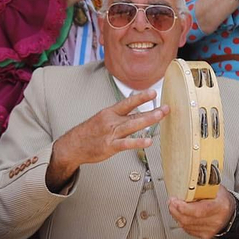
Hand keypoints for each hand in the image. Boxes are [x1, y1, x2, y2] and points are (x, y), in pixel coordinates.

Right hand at [51, 90, 166, 172]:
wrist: (72, 146)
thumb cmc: (89, 133)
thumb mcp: (102, 118)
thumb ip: (119, 114)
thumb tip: (133, 107)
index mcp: (110, 113)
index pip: (128, 102)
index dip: (141, 97)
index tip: (153, 92)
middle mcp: (112, 121)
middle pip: (134, 114)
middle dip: (151, 111)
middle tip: (165, 108)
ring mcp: (111, 134)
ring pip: (132, 126)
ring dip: (148, 121)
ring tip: (160, 116)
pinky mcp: (110, 146)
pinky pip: (126, 144)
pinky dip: (137, 142)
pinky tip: (148, 141)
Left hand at [168, 188, 235, 238]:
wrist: (229, 213)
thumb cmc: (221, 199)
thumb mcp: (215, 188)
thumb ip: (202, 186)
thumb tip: (187, 180)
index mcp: (220, 206)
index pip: (200, 210)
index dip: (184, 207)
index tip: (175, 201)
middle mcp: (216, 220)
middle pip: (190, 219)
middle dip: (176, 210)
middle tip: (171, 202)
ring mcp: (210, 229)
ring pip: (186, 225)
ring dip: (177, 216)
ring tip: (174, 207)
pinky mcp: (205, 235)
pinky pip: (188, 230)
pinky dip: (182, 221)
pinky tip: (181, 215)